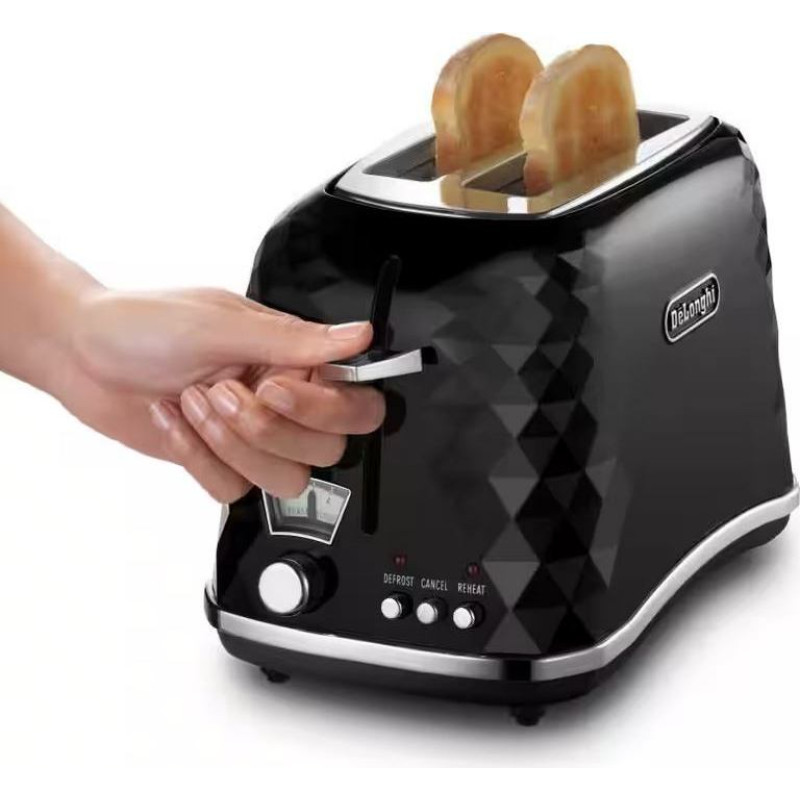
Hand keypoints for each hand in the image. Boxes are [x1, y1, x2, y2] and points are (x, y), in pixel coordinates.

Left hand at [53, 287, 384, 500]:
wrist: (78, 354)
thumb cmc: (141, 324)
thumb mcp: (220, 325)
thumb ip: (296, 339)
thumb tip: (361, 335)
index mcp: (294, 357)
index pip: (354, 401)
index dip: (322, 408)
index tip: (274, 387)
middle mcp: (282, 399)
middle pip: (325, 449)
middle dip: (268, 429)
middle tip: (224, 393)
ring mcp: (252, 435)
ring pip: (285, 479)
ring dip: (232, 446)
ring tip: (195, 403)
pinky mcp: (220, 461)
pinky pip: (234, 490)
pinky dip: (198, 458)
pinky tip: (174, 420)